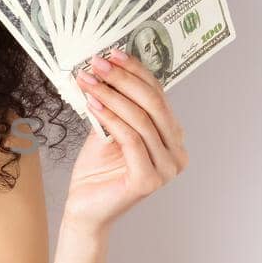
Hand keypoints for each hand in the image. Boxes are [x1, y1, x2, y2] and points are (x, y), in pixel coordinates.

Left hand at [62, 46, 188, 236]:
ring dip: (111, 95)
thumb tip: (106, 68)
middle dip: (123, 79)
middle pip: (153, 104)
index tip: (111, 54)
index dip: (136, 72)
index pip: (159, 95)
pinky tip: (93, 105)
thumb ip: (116, 105)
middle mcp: (177, 152)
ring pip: (140, 119)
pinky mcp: (149, 181)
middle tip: (98, 63)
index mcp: (173, 137)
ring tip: (88, 81)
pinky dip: (110, 118)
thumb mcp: (108, 129)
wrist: (84, 208)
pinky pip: (131, 139)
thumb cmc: (97, 171)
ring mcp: (167, 169)